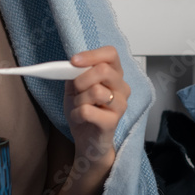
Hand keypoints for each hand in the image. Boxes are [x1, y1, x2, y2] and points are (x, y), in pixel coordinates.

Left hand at [64, 46, 130, 167]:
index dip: (91, 55)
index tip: (74, 61)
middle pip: (103, 70)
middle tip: (77, 91)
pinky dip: (76, 114)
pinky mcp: (112, 121)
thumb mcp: (75, 88)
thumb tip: (72, 64)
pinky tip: (80, 118)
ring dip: (78, 99)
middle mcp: (122, 88)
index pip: (110, 54)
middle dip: (81, 80)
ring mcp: (120, 105)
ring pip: (95, 91)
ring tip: (79, 107)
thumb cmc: (84, 112)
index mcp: (114, 75)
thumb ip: (76, 73)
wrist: (87, 140)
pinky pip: (87, 110)